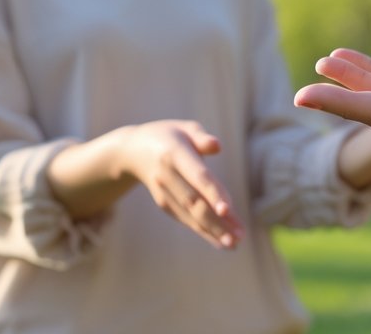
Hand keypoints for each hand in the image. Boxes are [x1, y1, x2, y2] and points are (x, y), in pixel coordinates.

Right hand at [118, 120, 244, 249]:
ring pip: (190, 215)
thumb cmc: (169, 135)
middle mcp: (167, 176)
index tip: (228, 210)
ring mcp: (163, 192)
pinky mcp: (163, 203)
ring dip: (212, 231)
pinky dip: (202, 231)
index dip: (212, 193)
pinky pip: (185, 219)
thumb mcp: (184, 127)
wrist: (132, 151)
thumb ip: (201, 137)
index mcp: (174, 154)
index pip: (197, 176)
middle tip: (238, 236)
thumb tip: (218, 146)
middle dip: (217, 221)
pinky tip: (220, 240)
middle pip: (194, 202)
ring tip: (234, 243)